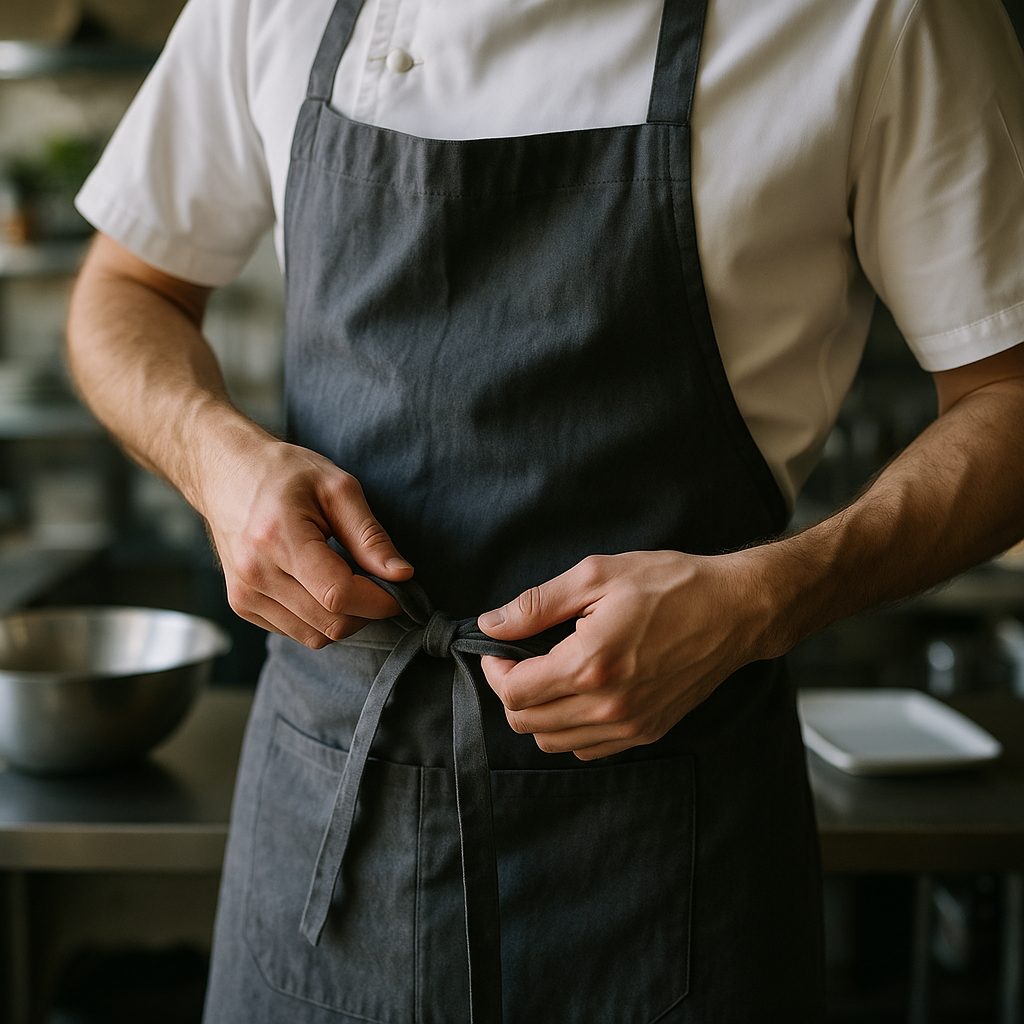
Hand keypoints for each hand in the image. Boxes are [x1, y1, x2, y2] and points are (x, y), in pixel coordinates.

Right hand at [198, 436, 412, 647]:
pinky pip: (296, 632)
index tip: (397, 590)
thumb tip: (402, 575)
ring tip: (348, 580)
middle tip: (377, 583)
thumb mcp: (337, 489)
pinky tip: (320, 586)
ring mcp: (244, 594)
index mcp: (278, 539)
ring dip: (344, 618)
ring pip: (315, 636)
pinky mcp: (241, 605)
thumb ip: (370, 536)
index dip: (377, 601)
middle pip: (330, 623)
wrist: (226, 473)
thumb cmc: (286, 473)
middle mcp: (255, 574)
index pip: (338, 595)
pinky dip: (319, 618)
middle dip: (366, 611)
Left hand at [477, 551, 775, 759]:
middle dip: (511, 691)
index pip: (514, 692)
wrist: (735, 610)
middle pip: (527, 723)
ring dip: (538, 713)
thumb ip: (537, 604)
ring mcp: (630, 725)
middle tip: (520, 658)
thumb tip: (491, 624)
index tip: (498, 648)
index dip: (495, 670)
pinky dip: (569, 729)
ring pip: (553, 742)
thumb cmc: (670, 584)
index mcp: (591, 664)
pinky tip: (578, 694)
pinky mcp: (647, 732)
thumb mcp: (596, 576)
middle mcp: (609, 705)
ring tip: (548, 675)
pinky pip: (587, 749)